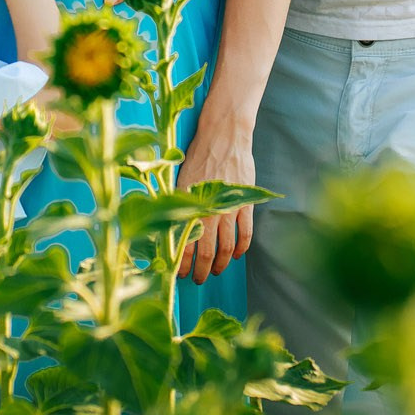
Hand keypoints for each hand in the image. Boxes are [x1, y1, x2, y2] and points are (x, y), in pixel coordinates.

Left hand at [175, 107, 255, 282]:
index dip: (182, 264)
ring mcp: (229, 208)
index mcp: (189, 205)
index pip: (184, 245)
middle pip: (207, 252)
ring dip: (222, 264)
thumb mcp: (179, 179)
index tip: (180, 274)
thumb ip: (177, 204)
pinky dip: (242, 248)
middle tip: (199, 279)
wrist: (223, 135)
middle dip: (202, 271)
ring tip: (218, 271)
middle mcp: (209, 210)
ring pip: (227, 247)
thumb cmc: (198, 155)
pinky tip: (238, 254)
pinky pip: (246, 233)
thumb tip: (168, 230)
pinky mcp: (245, 202)